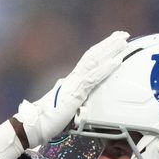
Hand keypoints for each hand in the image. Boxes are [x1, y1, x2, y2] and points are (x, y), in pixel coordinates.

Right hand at [14, 31, 128, 147]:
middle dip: (109, 43)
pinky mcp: (76, 93)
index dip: (102, 49)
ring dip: (110, 50)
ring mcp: (74, 83)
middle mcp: (73, 77)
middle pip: (94, 55)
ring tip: (123, 41)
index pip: (89, 60)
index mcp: (72, 80)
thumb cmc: (49, 119)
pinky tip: (117, 61)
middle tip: (123, 33)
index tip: (114, 41)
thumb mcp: (68, 107)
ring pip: (95, 61)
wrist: (34, 124)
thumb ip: (76, 99)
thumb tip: (83, 97)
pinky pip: (94, 77)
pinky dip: (106, 68)